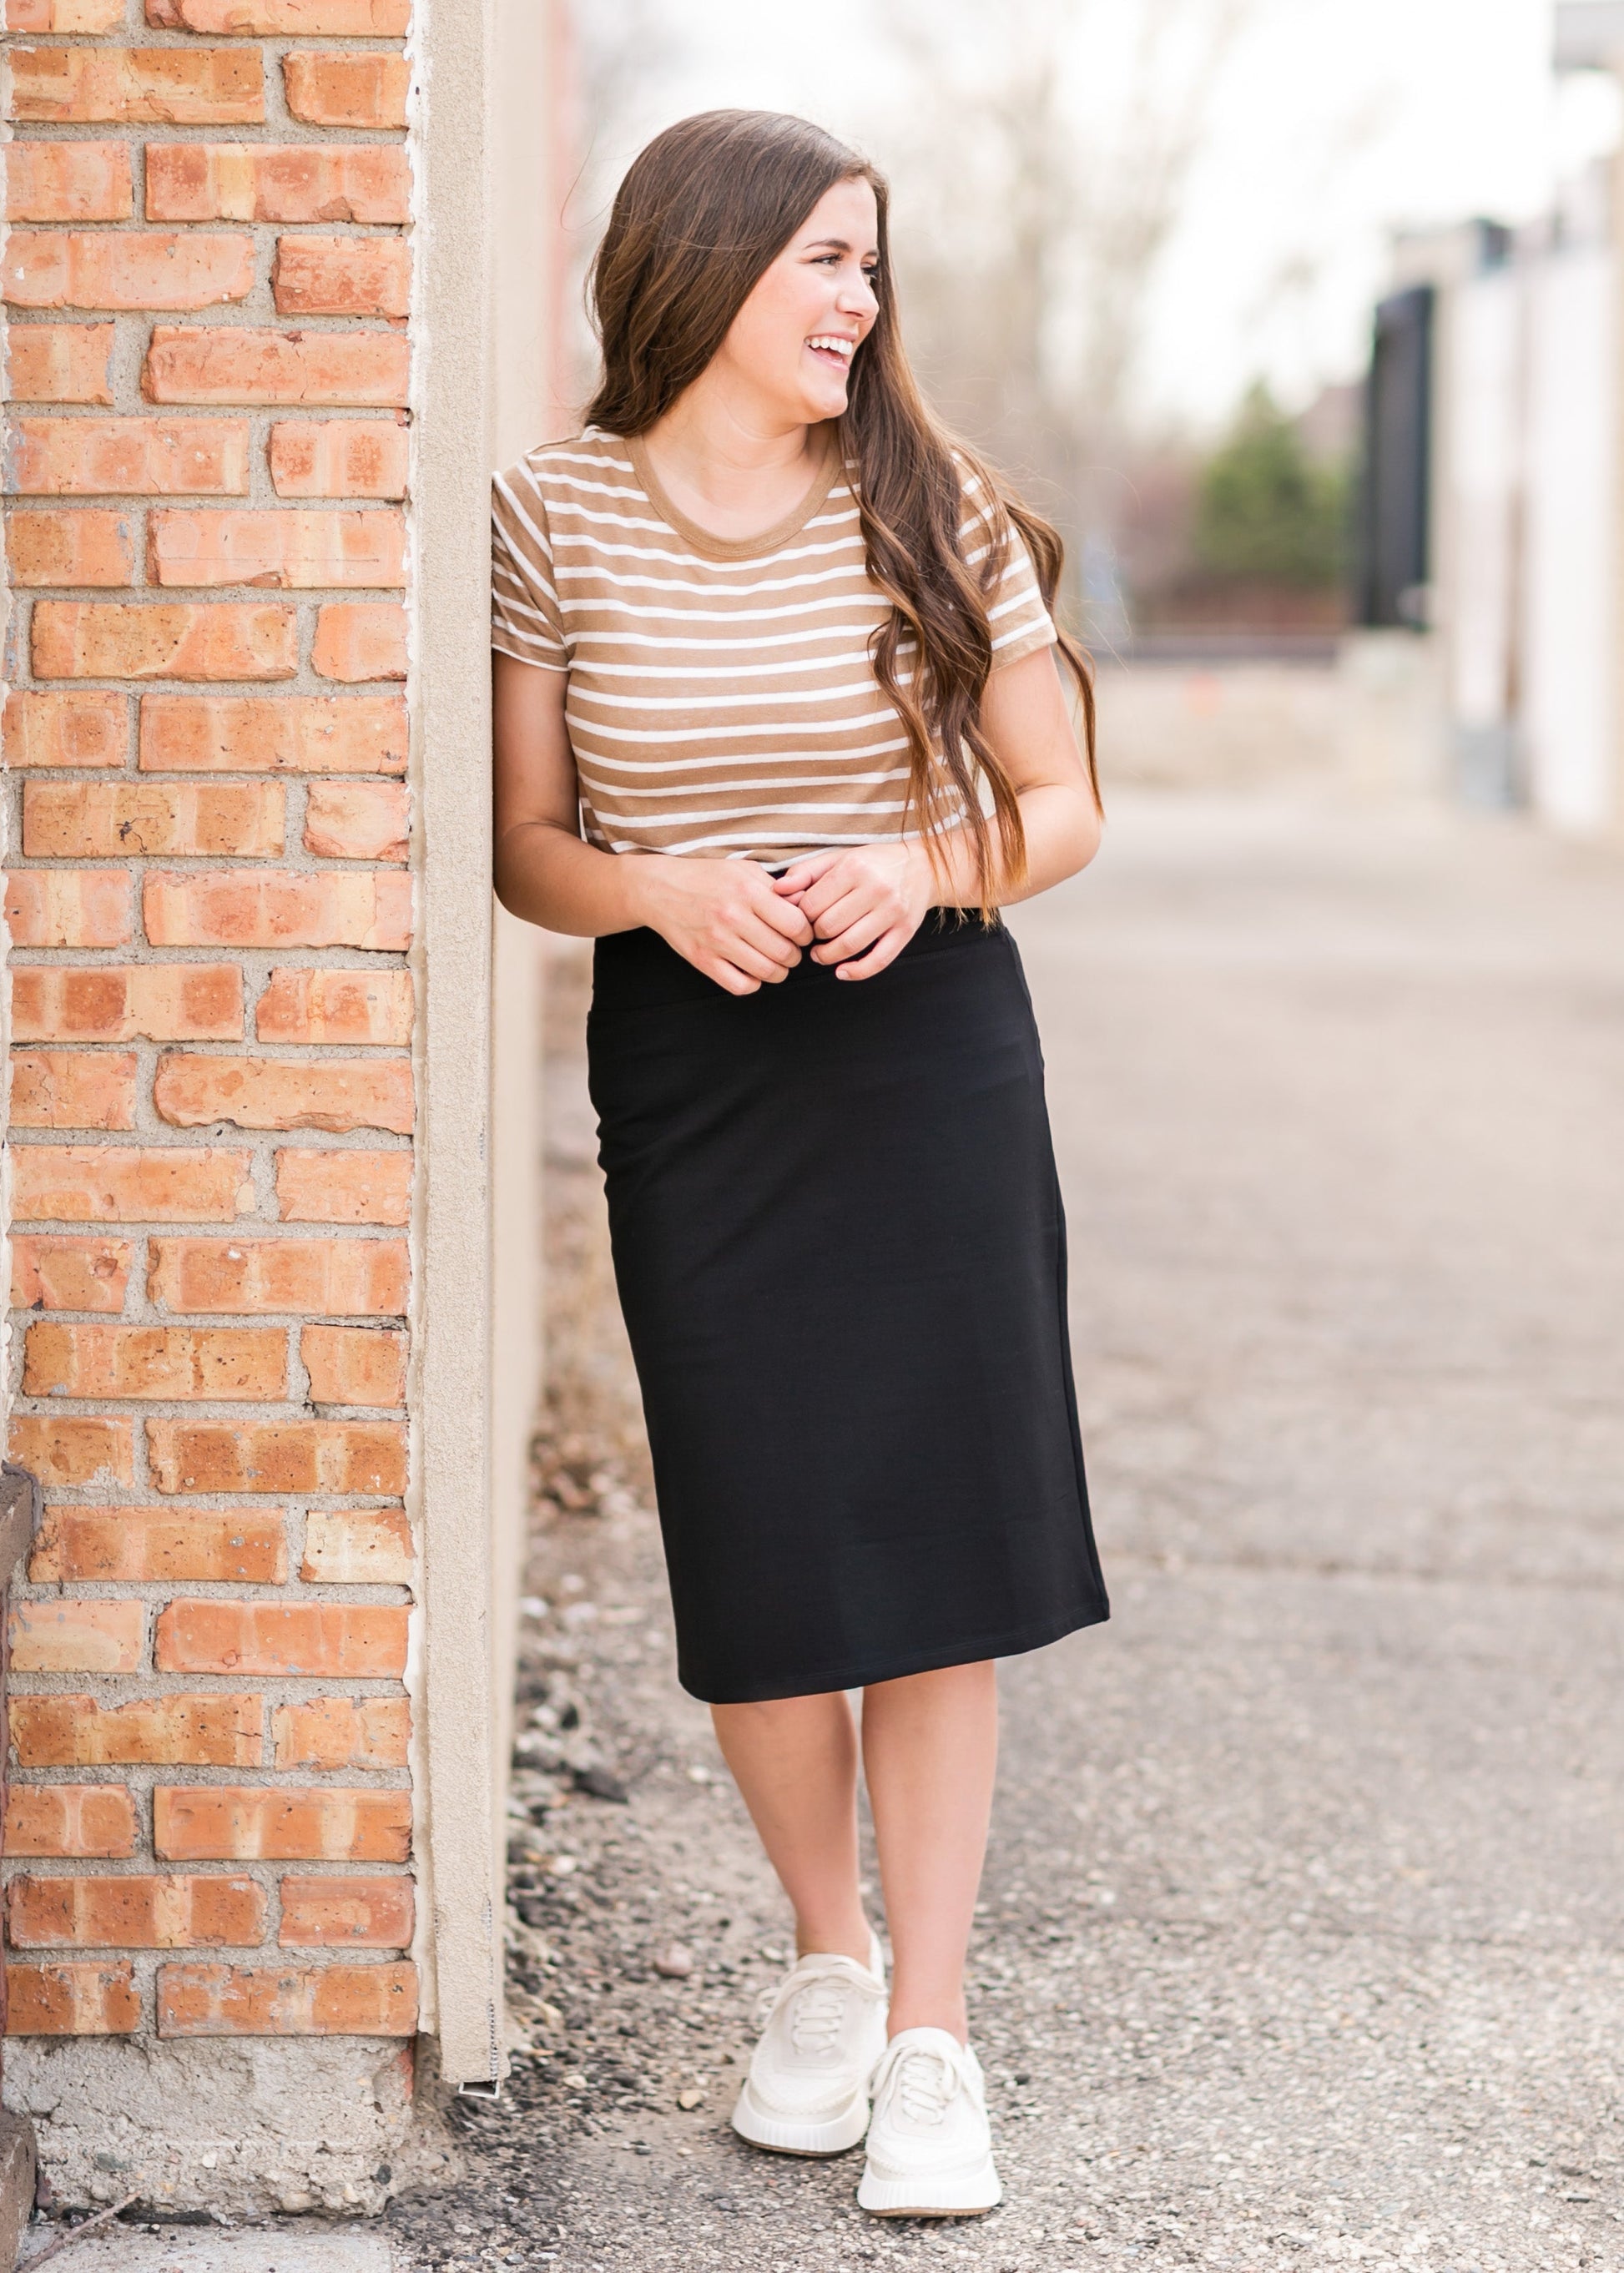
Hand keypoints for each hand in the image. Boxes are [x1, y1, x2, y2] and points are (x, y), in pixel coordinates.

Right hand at [626, 854, 814, 994]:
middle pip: (784, 952)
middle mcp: (733, 916)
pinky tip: (752, 971)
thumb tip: (805, 907)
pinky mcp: (702, 960)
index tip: (801, 933)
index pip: (796, 924)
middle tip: (790, 950)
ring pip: (766, 972)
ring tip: (774, 962)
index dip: (805, 933)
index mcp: (748, 891)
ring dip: (778, 972)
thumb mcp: (744, 870)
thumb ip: (776, 889)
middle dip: (794, 955)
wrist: (661, 889)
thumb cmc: (708, 878)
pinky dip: (754, 983)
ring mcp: (716, 941)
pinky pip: (740, 985)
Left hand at [774, 842, 934, 979]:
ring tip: (820, 953)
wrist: (923, 867)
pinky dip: (856, 972)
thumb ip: (805, 873)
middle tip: (813, 934)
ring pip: (848, 946)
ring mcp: (892, 912)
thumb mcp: (838, 859)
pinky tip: (842, 971)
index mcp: (854, 868)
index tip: (803, 918)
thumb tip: (777, 889)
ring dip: (827, 956)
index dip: (800, 917)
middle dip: (813, 935)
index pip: (812, 905)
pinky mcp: (905, 931)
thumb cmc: (873, 863)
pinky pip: (878, 961)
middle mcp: (875, 889)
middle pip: (827, 927)